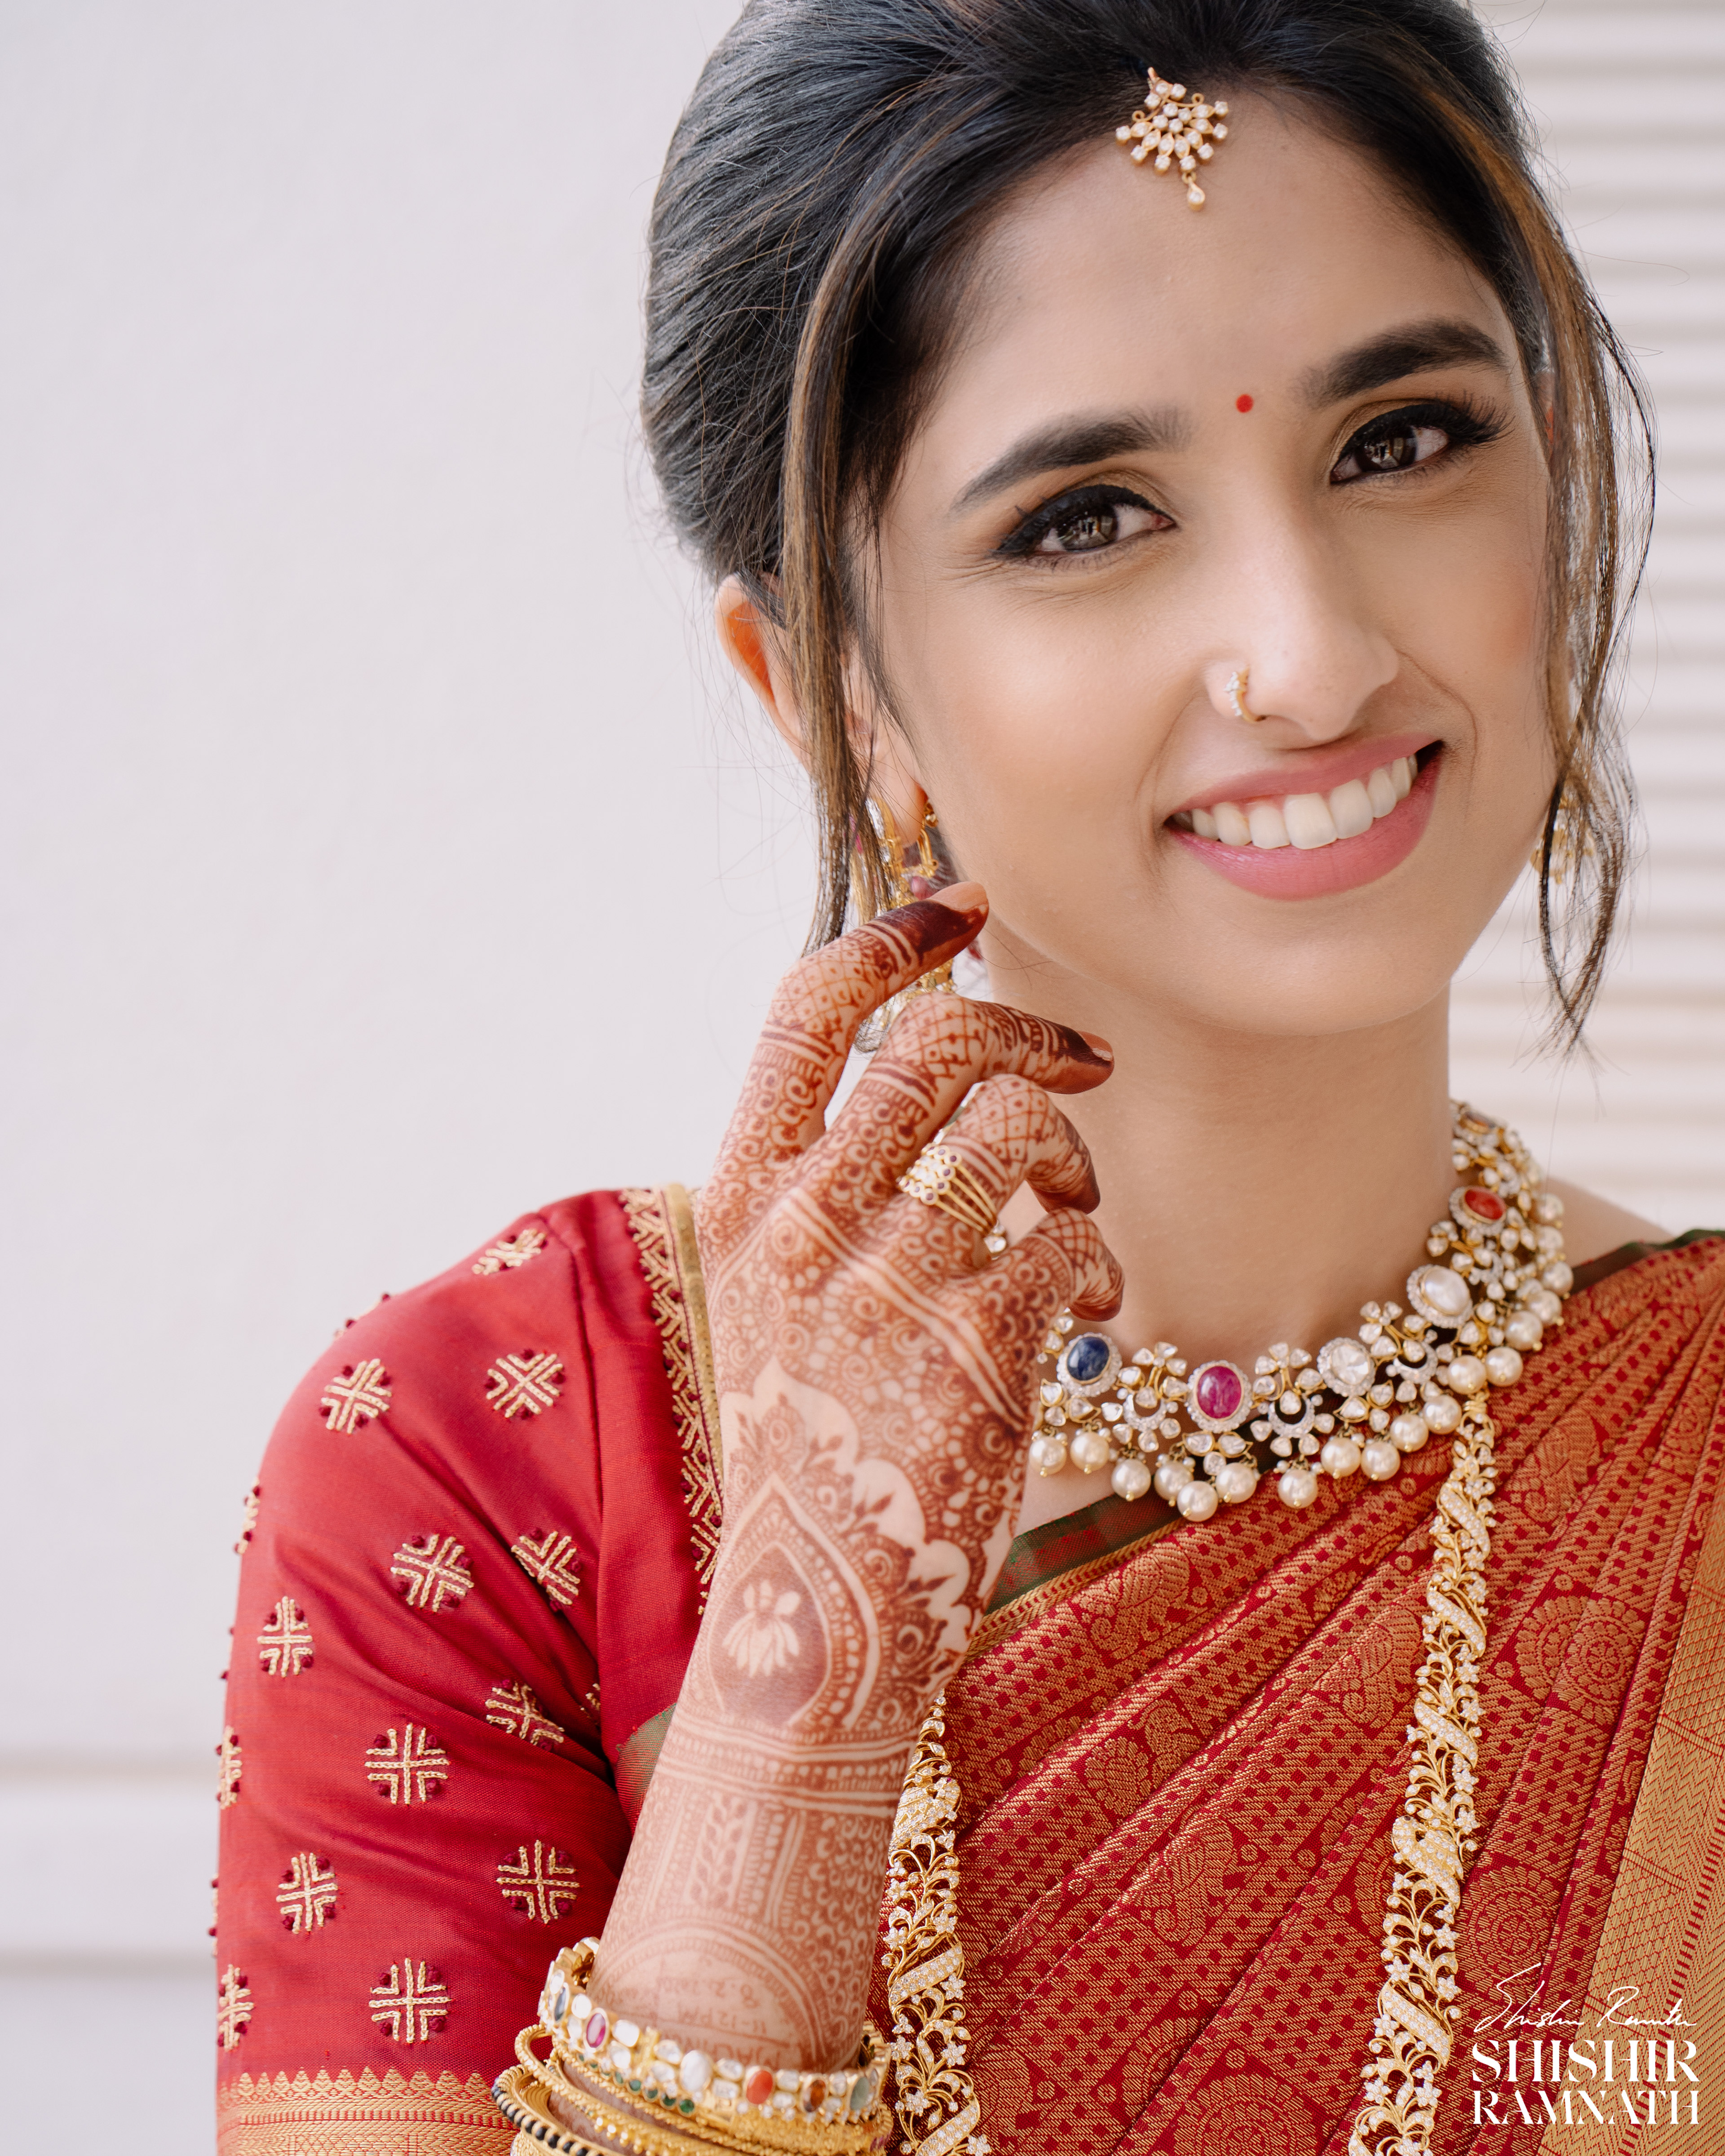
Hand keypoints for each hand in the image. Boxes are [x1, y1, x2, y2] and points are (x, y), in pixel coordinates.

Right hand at [698, 883, 1120, 1703]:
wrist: (817, 1603)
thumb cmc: (811, 1435)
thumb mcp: (774, 1290)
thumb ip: (824, 1180)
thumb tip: (926, 1062)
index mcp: (742, 1190)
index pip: (809, 1005)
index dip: (896, 935)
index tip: (966, 910)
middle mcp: (804, 1219)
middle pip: (938, 1042)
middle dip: (1030, 1029)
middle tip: (1082, 1060)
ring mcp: (889, 1281)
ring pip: (1021, 1126)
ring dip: (1070, 1156)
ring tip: (1070, 1208)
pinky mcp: (976, 1348)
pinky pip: (1071, 1238)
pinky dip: (1092, 1261)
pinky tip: (1081, 1306)